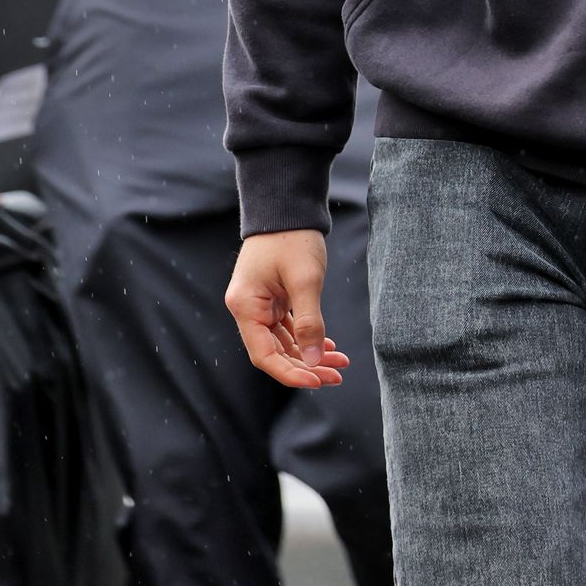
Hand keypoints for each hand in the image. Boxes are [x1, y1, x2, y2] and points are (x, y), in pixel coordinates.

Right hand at [225, 229, 349, 389]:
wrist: (288, 204)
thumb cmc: (292, 237)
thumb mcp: (305, 280)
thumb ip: (309, 323)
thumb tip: (315, 361)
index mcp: (245, 306)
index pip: (265, 355)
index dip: (291, 373)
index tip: (319, 381)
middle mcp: (246, 308)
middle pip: (274, 352)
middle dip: (307, 366)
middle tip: (338, 376)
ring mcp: (258, 303)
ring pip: (283, 342)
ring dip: (310, 354)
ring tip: (340, 364)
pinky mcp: (271, 298)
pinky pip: (287, 327)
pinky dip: (306, 337)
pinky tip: (328, 345)